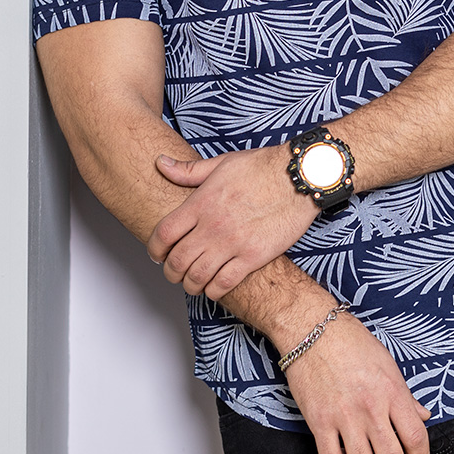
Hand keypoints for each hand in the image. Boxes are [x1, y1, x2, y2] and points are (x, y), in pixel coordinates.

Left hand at [147, 147, 316, 299]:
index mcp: (202, 202)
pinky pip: (224, 283)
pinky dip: (213, 290)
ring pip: (197, 277)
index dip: (154, 249)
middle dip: (170, 271)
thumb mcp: (222, 163)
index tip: (156, 254)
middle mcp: (213, 225)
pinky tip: (214, 286)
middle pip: (177, 261)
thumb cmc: (263, 167)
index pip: (164, 234)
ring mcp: (233, 243)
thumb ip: (188, 170)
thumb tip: (161, 163)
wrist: (299, 178)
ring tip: (192, 282)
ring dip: (190, 284)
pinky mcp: (253, 256)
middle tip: (173, 272)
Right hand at [283, 310, 431, 453]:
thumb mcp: (388, 364)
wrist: (313, 330)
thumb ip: (406, 395)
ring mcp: (344, 417)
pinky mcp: (319, 421)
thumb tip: (422, 416)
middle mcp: (370, 408)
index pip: (416, 438)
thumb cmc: (352, 342)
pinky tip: (344, 452)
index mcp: (392, 392)